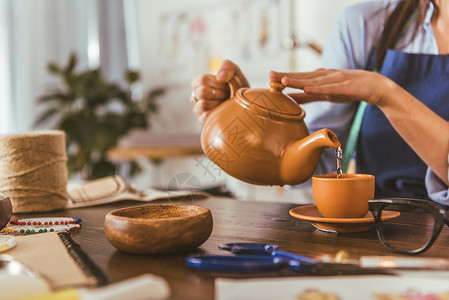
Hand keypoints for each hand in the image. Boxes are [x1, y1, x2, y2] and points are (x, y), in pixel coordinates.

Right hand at [190, 60, 248, 123]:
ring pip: (202, 105)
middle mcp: (197, 96)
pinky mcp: (203, 121)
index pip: (201, 80)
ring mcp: (198, 110)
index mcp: (201, 83)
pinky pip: (205, 117)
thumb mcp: (235, 73)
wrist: (246, 106)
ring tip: (225, 104)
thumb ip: (227, 67)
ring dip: (218, 103)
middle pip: (201, 92)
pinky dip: (217, 114)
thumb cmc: (238, 89)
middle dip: (219, 93)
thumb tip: (220, 77)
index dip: (216, 82)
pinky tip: (223, 112)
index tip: (226, 85)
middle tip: (227, 95)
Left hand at [270, 69, 393, 105]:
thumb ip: (309, 96)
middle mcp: (324, 76)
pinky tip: (307, 89)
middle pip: (302, 76)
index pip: (298, 77)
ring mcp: (334, 80)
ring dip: (298, 81)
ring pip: (312, 81)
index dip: (284, 77)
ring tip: (283, 81)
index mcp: (319, 78)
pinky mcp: (343, 87)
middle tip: (270, 75)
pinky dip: (317, 88)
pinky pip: (328, 89)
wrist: (374, 86)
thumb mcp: (325, 94)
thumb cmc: (348, 90)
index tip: (269, 77)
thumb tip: (291, 100)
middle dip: (286, 76)